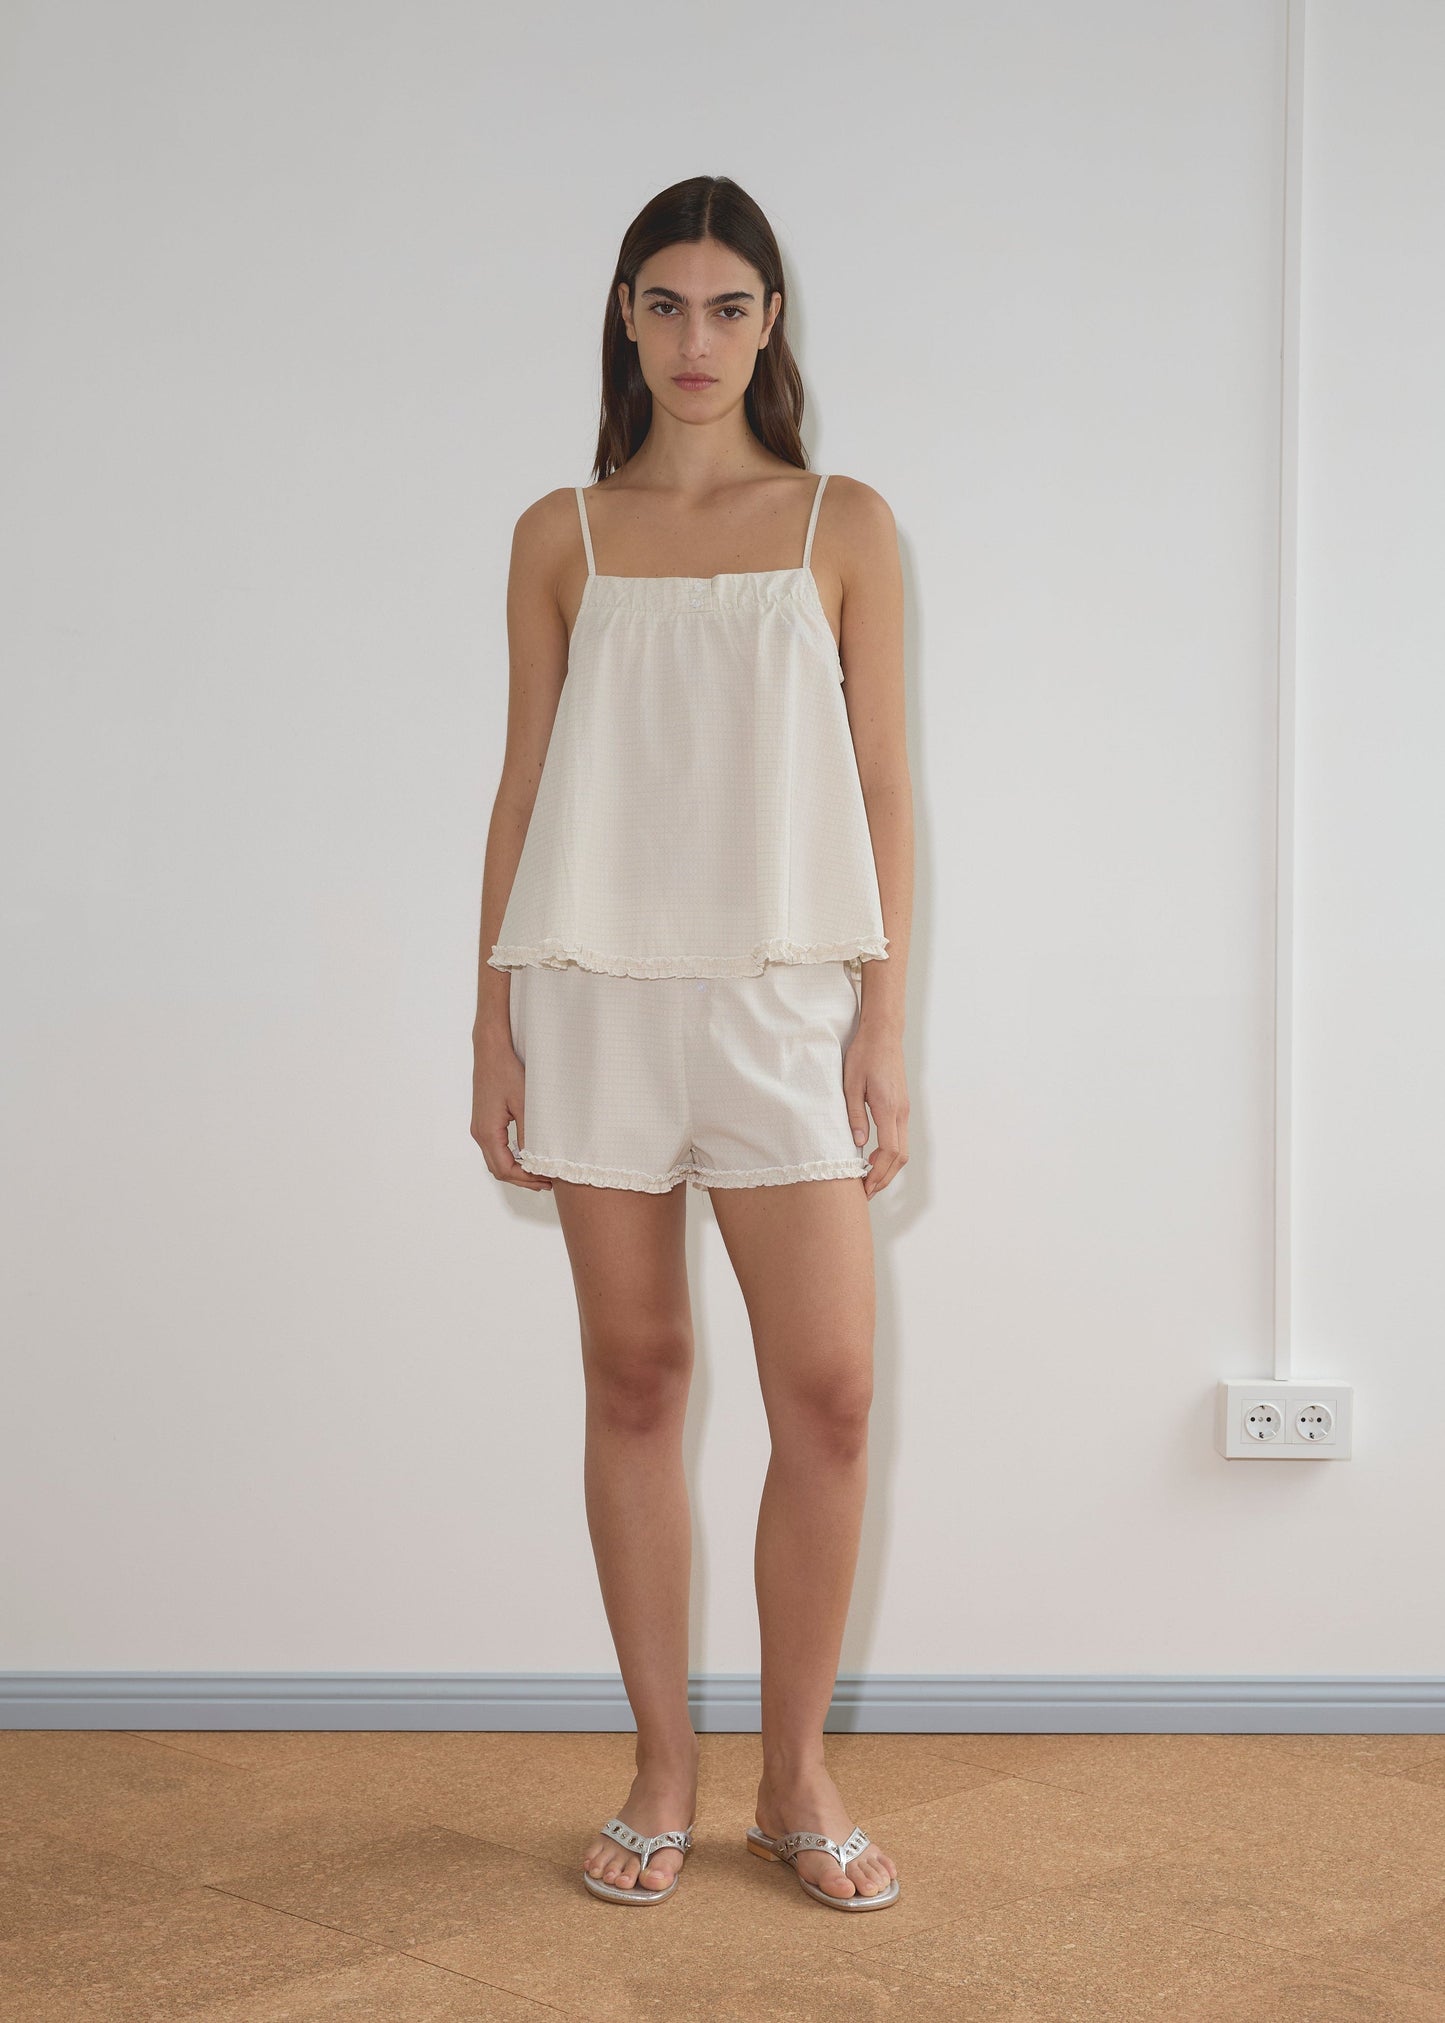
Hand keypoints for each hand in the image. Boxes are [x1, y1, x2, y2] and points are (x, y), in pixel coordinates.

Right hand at [471, 1031, 552, 1190]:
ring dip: (516, 1170)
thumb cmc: (507, 1072)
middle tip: (546, 1182)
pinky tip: (528, 1156)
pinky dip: (510, 1158)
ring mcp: (479, 1128)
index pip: (505, 1169)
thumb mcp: (525, 1104)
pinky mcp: (483, 1121)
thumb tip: (536, 1160)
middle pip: (498, 1169)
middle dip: (522, 1179)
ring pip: (495, 1160)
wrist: (491, 1051)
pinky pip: (495, 1148)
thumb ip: (529, 1134)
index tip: (546, 1181)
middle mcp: (479, 1133)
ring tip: (539, 1173)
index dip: (525, 1180)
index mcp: (487, 1132)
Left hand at [843, 1024, 908, 1197]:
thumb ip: (854, 1115)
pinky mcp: (901, 1106)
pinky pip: (900, 1138)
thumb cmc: (864, 1055)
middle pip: (900, 1156)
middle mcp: (901, 1112)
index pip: (889, 1151)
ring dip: (888, 1168)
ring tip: (869, 1180)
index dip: (877, 1173)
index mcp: (888, 1108)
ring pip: (903, 1149)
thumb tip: (857, 1143)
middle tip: (866, 1192)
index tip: (863, 1186)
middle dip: (884, 1178)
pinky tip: (874, 1158)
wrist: (883, 1034)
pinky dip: (890, 1155)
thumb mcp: (850, 1084)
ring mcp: (904, 1110)